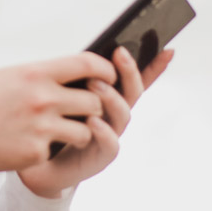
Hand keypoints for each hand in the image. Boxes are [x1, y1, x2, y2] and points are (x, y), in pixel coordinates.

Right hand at [0, 52, 116, 171]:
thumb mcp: (11, 76)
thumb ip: (43, 75)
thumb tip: (74, 74)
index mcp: (37, 73)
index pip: (87, 64)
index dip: (105, 70)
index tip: (109, 76)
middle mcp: (43, 98)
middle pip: (94, 101)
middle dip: (95, 107)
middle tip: (86, 110)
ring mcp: (42, 127)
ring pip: (86, 131)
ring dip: (80, 132)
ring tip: (64, 132)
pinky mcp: (37, 152)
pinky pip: (59, 150)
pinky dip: (49, 149)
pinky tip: (30, 144)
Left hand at [17, 47, 174, 197]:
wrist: (43, 161)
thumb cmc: (56, 122)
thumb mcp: (67, 93)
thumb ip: (80, 77)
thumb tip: (81, 52)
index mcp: (111, 98)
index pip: (137, 80)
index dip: (154, 67)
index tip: (168, 49)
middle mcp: (115, 115)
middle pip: (133, 92)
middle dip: (130, 71)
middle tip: (120, 53)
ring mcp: (111, 135)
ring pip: (123, 115)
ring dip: (111, 97)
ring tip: (94, 84)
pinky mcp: (101, 156)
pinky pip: (111, 143)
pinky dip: (104, 131)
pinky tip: (93, 120)